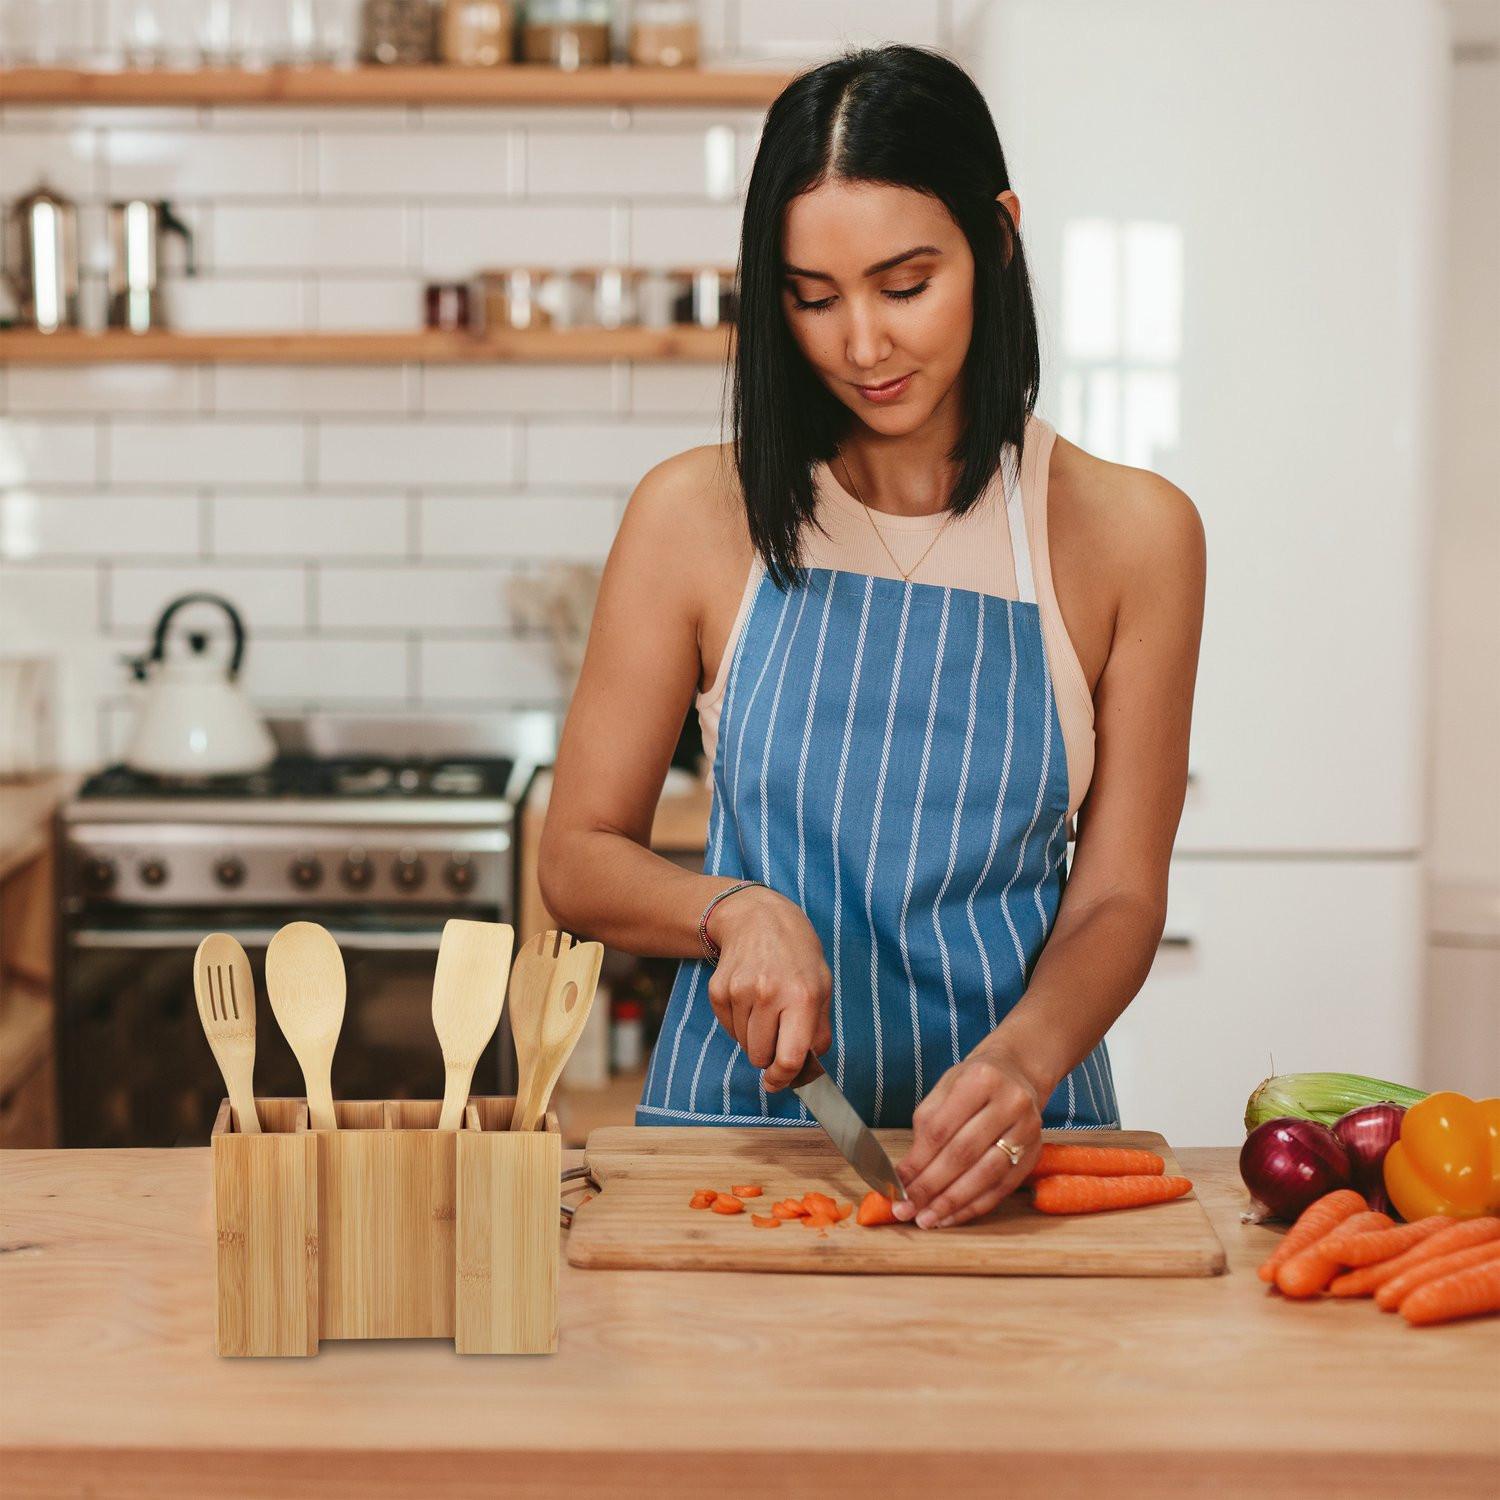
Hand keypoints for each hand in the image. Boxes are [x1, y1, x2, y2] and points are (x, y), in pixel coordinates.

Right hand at [705, 885, 832, 1090]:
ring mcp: (739, 992)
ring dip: (755, 1038)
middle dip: (770, 1055)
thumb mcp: (822, 986)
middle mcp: (769, 994)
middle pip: (761, 1056)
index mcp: (802, 997)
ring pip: (744, 1045)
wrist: (757, 918)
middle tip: (778, 1034)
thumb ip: (819, 1031)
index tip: (779, 1082)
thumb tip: (808, 1068)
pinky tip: (750, 999)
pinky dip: (739, 1024)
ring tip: (766, 1009)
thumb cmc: (796, 954)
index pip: (790, 1057)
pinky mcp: (718, 991)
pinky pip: (728, 1029)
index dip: (784, 1078)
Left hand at [891, 1044, 1043, 1227]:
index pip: (941, 1129)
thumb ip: (926, 1127)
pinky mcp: (1034, 1154)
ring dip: (952, 1202)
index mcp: (980, 1079)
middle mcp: (1010, 1103)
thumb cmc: (973, 1082)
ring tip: (927, 1219)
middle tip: (907, 1209)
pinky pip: (1002, 1188)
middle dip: (931, 1187)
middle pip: (964, 1154)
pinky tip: (951, 1216)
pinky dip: (974, 1206)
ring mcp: (1027, 1130)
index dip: (918, 1161)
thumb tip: (907, 1173)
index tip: (898, 1184)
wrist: (1016, 1073)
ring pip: (986, 1175)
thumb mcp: (945, 1089)